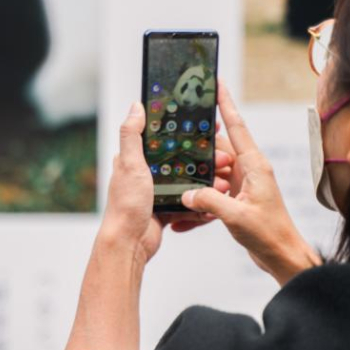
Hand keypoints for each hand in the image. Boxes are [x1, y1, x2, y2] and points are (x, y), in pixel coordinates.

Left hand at [98, 103, 233, 263]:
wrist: (129, 243)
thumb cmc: (125, 205)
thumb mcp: (129, 164)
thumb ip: (131, 135)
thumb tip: (136, 107)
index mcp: (136, 160)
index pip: (165, 138)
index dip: (187, 131)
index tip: (209, 128)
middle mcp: (146, 174)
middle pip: (182, 159)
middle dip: (205, 158)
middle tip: (224, 159)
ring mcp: (157, 192)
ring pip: (189, 180)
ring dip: (208, 180)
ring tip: (224, 181)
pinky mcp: (166, 209)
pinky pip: (189, 201)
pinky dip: (203, 201)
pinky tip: (216, 200)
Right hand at [181, 82, 320, 284]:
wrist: (283, 256)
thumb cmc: (270, 235)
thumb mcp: (236, 216)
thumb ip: (209, 201)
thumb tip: (187, 193)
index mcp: (254, 166)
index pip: (237, 127)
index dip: (225, 104)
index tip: (217, 83)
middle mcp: (249, 171)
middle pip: (217, 150)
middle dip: (197, 148)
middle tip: (176, 141)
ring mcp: (243, 184)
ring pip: (211, 172)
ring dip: (196, 180)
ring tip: (177, 183)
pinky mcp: (237, 199)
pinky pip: (212, 192)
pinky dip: (200, 201)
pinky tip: (185, 215)